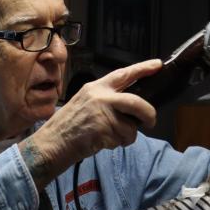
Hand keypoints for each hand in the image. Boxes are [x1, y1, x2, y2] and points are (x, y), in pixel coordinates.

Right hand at [18, 59, 161, 187]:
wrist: (51, 143)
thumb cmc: (68, 127)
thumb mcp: (84, 104)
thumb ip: (105, 101)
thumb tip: (130, 107)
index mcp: (95, 87)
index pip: (123, 74)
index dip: (142, 69)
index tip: (158, 64)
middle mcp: (100, 96)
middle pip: (136, 102)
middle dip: (148, 113)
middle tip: (150, 121)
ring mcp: (102, 113)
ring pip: (131, 126)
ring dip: (126, 137)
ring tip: (110, 138)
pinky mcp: (103, 129)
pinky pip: (123, 139)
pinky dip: (117, 144)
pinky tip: (102, 143)